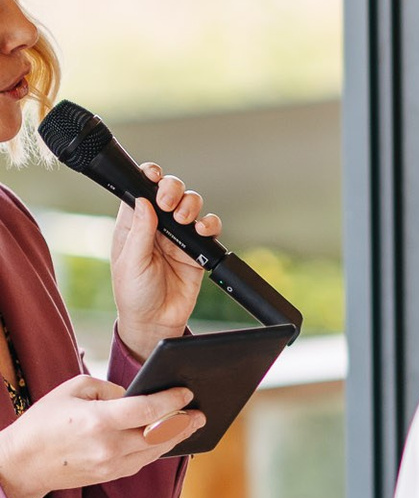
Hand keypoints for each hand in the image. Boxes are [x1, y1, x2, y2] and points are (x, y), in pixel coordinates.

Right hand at [0, 374, 202, 497]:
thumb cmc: (45, 420)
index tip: (187, 391)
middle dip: (183, 422)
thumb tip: (137, 396)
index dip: (171, 399)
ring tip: (191, 423)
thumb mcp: (72, 390)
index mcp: (98, 421)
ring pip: (155, 451)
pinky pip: (143, 461)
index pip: (147, 410)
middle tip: (201, 413)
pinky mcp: (111, 476)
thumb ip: (109, 389)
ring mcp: (111, 465)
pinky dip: (157, 448)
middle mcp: (109, 446)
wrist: (23, 463)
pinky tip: (167, 437)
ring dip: (175, 437)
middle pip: (159, 434)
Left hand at [110, 165, 220, 362]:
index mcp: (134, 224)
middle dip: (172, 189)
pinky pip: (209, 228)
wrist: (156, 322)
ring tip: (184, 220)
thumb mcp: (131, 263)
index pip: (140, 189)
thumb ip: (140, 232)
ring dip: (191, 205)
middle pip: (169, 190)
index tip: (153, 176)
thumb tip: (145, 201)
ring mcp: (178, 236)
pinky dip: (209, 224)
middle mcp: (156, 225)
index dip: (148, 177)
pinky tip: (202, 231)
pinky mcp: (197, 250)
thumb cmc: (134, 294)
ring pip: (190, 204)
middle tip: (168, 204)